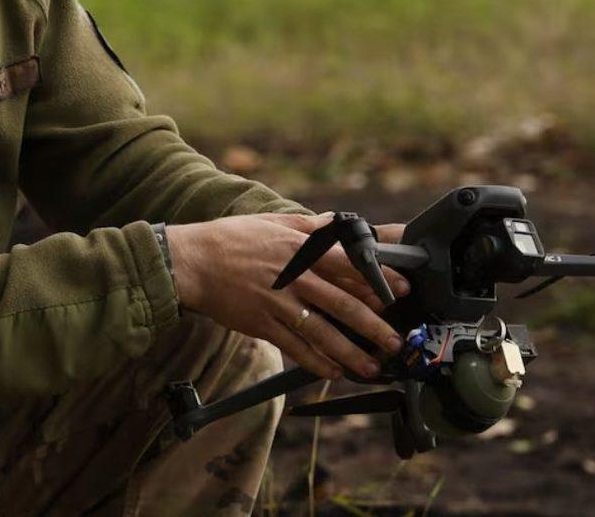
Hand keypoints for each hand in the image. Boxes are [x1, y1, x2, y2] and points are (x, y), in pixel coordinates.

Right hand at [166, 213, 410, 379]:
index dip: (379, 279)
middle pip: (343, 304)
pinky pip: (295, 347)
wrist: (193, 262)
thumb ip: (310, 227)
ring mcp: (279, 304)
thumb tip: (336, 222)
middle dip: (374, 325)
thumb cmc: (233, 240)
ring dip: (350, 352)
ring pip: (322, 332)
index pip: (350, 265)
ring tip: (371, 366)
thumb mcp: (274, 223)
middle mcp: (295, 278)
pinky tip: (333, 372)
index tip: (402, 290)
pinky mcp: (263, 324)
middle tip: (394, 341)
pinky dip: (316, 362)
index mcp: (302, 251)